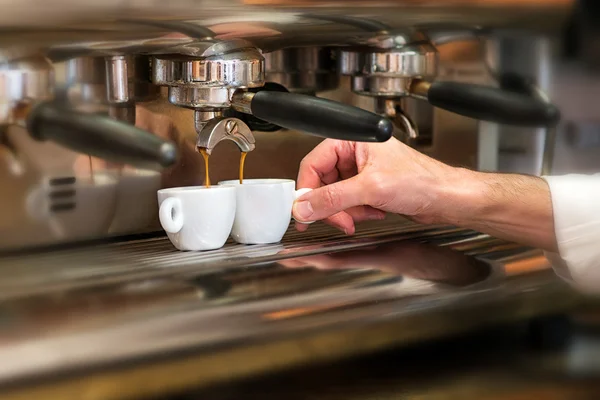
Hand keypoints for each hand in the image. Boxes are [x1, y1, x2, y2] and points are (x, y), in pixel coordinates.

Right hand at [292, 137, 557, 252]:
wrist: (447, 199)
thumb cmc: (422, 181)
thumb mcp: (370, 188)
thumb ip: (332, 199)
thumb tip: (304, 207)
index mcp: (353, 141)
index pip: (314, 163)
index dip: (307, 189)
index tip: (304, 210)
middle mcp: (356, 153)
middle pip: (323, 182)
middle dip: (330, 205)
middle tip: (333, 220)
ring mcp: (363, 171)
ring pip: (335, 195)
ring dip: (345, 211)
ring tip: (361, 216)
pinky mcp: (370, 187)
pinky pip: (349, 203)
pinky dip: (357, 212)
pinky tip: (374, 213)